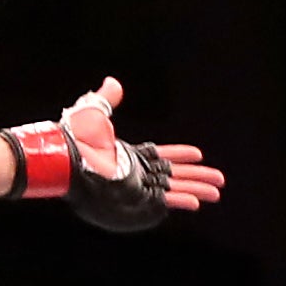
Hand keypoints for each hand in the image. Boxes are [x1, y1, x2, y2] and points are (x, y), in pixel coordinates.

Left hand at [61, 76, 224, 212]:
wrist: (67, 158)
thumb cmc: (76, 137)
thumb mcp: (93, 111)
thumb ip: (106, 99)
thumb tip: (112, 82)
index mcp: (127, 157)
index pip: (161, 157)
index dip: (180, 156)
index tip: (199, 155)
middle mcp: (134, 175)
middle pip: (173, 176)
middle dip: (196, 177)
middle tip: (218, 181)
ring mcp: (135, 189)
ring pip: (173, 189)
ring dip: (195, 189)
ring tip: (215, 193)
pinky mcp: (133, 201)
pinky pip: (161, 202)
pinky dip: (179, 202)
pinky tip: (195, 203)